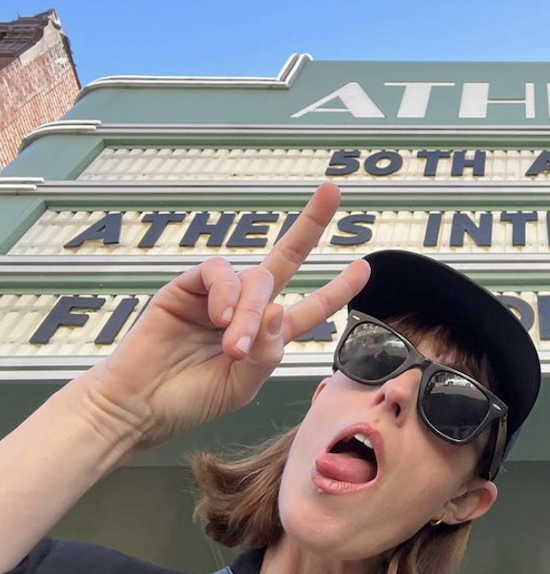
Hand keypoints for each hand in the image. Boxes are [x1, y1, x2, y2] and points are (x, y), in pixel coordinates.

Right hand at [80, 182, 370, 449]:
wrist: (136, 406)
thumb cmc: (189, 400)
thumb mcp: (242, 385)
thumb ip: (267, 352)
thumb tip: (282, 311)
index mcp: (267, 333)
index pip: (311, 305)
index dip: (337, 288)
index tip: (364, 267)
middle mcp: (247, 307)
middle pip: (286, 257)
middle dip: (311, 223)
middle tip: (332, 191)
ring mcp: (219, 294)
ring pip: (256, 279)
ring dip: (250, 311)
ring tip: (232, 346)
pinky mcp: (189, 286)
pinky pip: (220, 273)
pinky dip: (227, 294)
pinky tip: (219, 320)